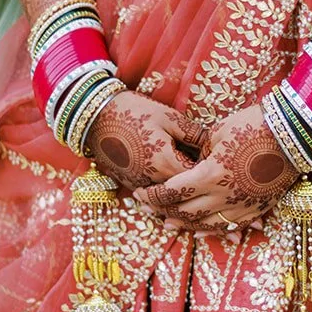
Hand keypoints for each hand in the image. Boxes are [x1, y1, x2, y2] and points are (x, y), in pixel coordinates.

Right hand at [84, 91, 205, 191]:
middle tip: (205, 178)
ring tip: (188, 183)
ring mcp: (137, 184)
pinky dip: (161, 194)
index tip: (215, 164)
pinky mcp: (127, 183)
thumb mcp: (169, 117)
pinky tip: (168, 182)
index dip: (208, 173)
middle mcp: (152, 179)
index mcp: (166, 163)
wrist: (95, 114)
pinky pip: (149, 196)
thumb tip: (213, 144)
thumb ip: (194, 134)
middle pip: (181, 195)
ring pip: (164, 200)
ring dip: (177, 195)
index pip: (196, 179)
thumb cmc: (135, 111)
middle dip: (194, 188)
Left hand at [135, 105, 297, 232]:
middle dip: (162, 211)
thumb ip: (200, 154)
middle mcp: (223, 196)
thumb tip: (191, 164)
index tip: (139, 194)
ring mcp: (241, 205)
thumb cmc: (253, 124)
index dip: (152, 196)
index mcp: (209, 176)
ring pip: (206, 224)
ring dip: (184, 224)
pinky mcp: (257, 208)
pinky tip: (201, 229)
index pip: (171, 193)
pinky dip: (211, 229)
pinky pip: (229, 225)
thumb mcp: (217, 134)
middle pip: (185, 212)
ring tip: (168, 223)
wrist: (294, 133)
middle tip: (146, 210)